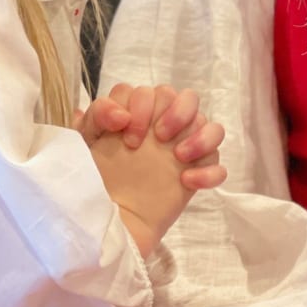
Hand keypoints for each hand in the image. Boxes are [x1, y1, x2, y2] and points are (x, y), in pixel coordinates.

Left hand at [76, 83, 225, 190]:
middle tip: (159, 137)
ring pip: (213, 127)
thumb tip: (122, 115)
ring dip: (200, 137)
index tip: (128, 138)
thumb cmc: (97, 173)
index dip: (141, 108)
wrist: (108, 215)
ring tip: (179, 156)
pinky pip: (218, 165)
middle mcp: (167, 125)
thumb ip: (98, 115)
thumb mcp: (87, 140)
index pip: (151, 92)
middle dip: (176, 113)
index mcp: (142, 112)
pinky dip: (209, 172)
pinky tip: (187, 182)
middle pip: (189, 98)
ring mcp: (186, 148)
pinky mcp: (198, 173)